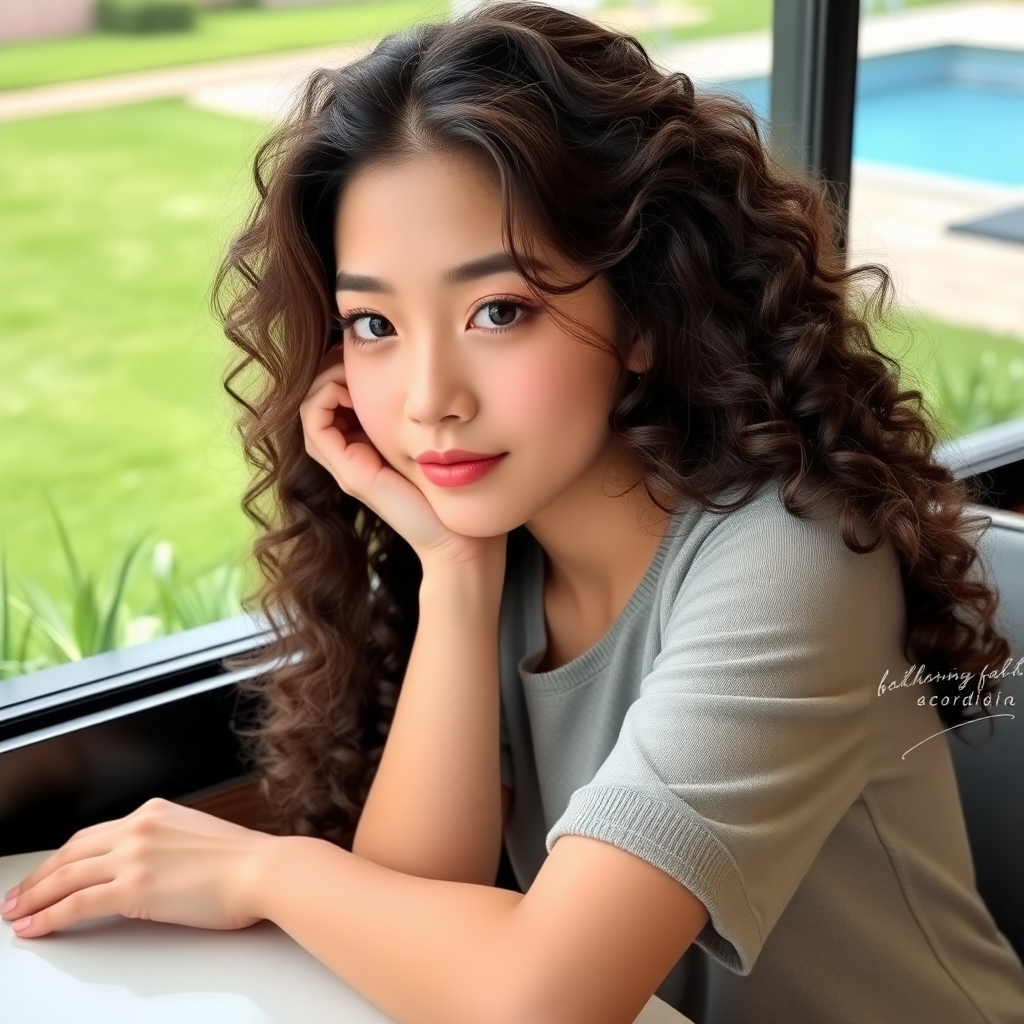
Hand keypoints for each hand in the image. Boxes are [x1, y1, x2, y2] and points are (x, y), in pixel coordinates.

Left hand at [0, 797, 273, 937]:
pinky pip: (77, 904)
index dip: (62, 858)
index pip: (93, 835)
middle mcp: (139, 827)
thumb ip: (164, 847)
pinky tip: (37, 926)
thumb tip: (146, 871)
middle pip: (70, 852)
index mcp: (155, 812)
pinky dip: (50, 916)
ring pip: (65, 876)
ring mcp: (134, 855)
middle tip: (18, 897)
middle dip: (38, 877)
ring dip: (35, 897)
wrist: (263, 870)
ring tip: (17, 914)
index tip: (48, 873)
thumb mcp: (197, 838)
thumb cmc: (244, 862)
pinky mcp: (133, 887)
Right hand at [300, 348, 506, 570]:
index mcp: (369, 447)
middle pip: (319, 397)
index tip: (371, 352)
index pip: (336, 396)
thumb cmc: (461, 493)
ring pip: (310, 407)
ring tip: (353, 367)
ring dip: (326, 378)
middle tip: (356, 352)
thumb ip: (424, 415)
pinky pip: (314, 423)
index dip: (343, 367)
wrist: (465, 543)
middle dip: (332, 367)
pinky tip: (355, 387)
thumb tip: (431, 375)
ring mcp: (348, 466)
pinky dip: (325, 397)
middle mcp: (352, 456)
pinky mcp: (352, 473)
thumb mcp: (437, 440)